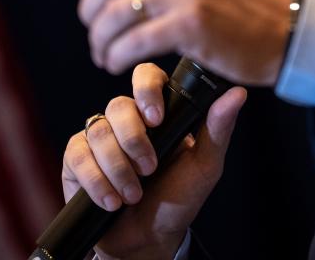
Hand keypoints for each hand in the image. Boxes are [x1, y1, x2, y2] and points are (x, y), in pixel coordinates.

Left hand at [23, 0, 291, 84]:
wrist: (282, 33)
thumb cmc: (236, 13)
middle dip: (89, 20)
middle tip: (96, 43)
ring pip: (112, 19)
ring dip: (100, 45)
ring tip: (106, 59)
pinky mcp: (189, 23)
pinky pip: (131, 44)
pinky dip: (118, 59)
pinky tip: (120, 67)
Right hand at [63, 63, 246, 259]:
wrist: (148, 239)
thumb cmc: (178, 198)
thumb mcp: (205, 165)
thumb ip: (218, 128)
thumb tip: (238, 93)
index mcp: (159, 111)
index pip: (147, 76)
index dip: (147, 90)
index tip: (156, 119)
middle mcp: (127, 119)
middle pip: (119, 105)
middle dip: (134, 140)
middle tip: (149, 169)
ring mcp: (100, 137)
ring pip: (98, 131)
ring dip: (118, 168)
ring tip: (132, 195)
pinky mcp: (77, 158)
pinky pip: (77, 155)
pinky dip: (96, 180)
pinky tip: (111, 200)